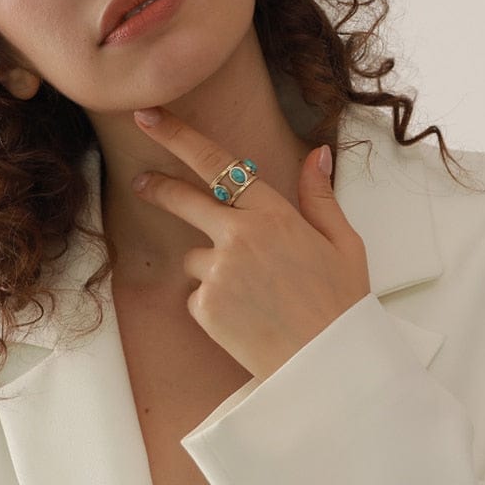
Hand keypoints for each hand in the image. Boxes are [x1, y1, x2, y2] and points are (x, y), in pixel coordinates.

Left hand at [131, 107, 370, 379]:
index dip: (177, 136)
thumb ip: (320, 195)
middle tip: (141, 182)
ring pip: (195, 255)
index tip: (147, 116)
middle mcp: (240, 235)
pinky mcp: (205, 305)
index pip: (217, 163)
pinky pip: (198, 293)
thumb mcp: (343, 242)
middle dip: (158, 187)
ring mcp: (218, 271)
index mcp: (274, 213)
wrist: (327, 368)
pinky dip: (214, 302)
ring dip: (212, 266)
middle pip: (184, 198)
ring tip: (253, 295)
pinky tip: (246, 317)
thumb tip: (317, 152)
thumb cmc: (340, 303)